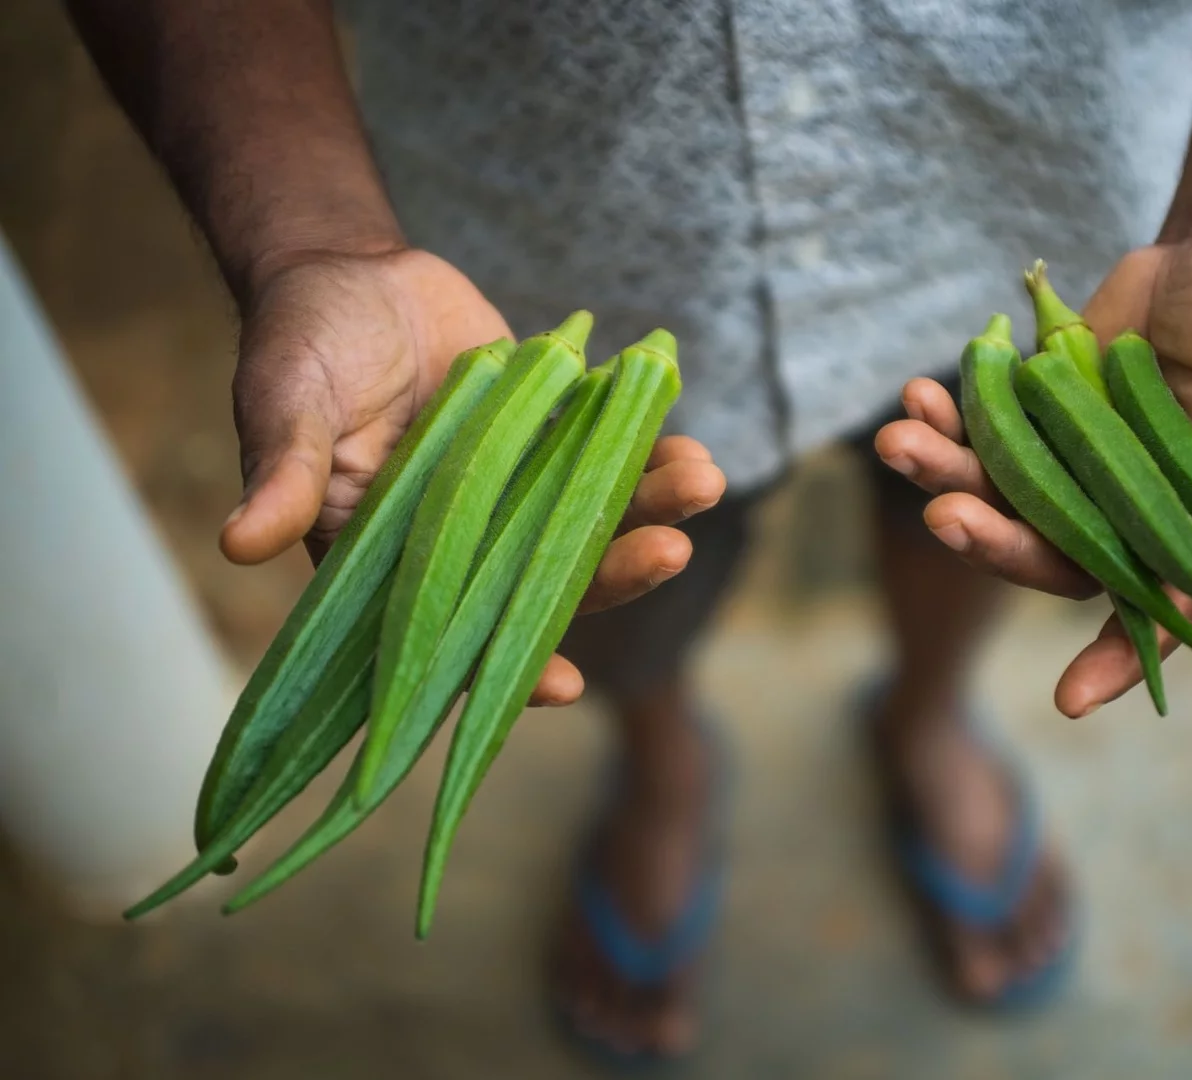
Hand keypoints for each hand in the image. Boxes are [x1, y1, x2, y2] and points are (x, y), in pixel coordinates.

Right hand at [221, 246, 725, 706]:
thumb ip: (283, 473)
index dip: (505, 664)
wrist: (349, 269)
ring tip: (703, 482)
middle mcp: (466, 539)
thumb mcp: (284, 404)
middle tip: (670, 552)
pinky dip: (650, 452)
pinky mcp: (550, 436)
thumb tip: (238, 544)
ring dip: (649, 511)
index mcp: (396, 559)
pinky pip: (607, 455)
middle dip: (613, 573)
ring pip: (590, 520)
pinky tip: (693, 450)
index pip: (453, 634)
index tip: (566, 685)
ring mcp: (516, 489)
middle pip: (547, 580)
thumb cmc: (300, 344)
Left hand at [876, 227, 1191, 715]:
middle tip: (945, 514)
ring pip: (1006, 500)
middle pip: (1060, 554)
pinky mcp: (1037, 419)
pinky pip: (983, 435)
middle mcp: (1132, 507)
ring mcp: (1077, 465)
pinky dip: (947, 421)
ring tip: (898, 440)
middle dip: (999, 543)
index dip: (1124, 652)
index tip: (1071, 698)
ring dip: (949, 478)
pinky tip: (918, 396)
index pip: (1168, 602)